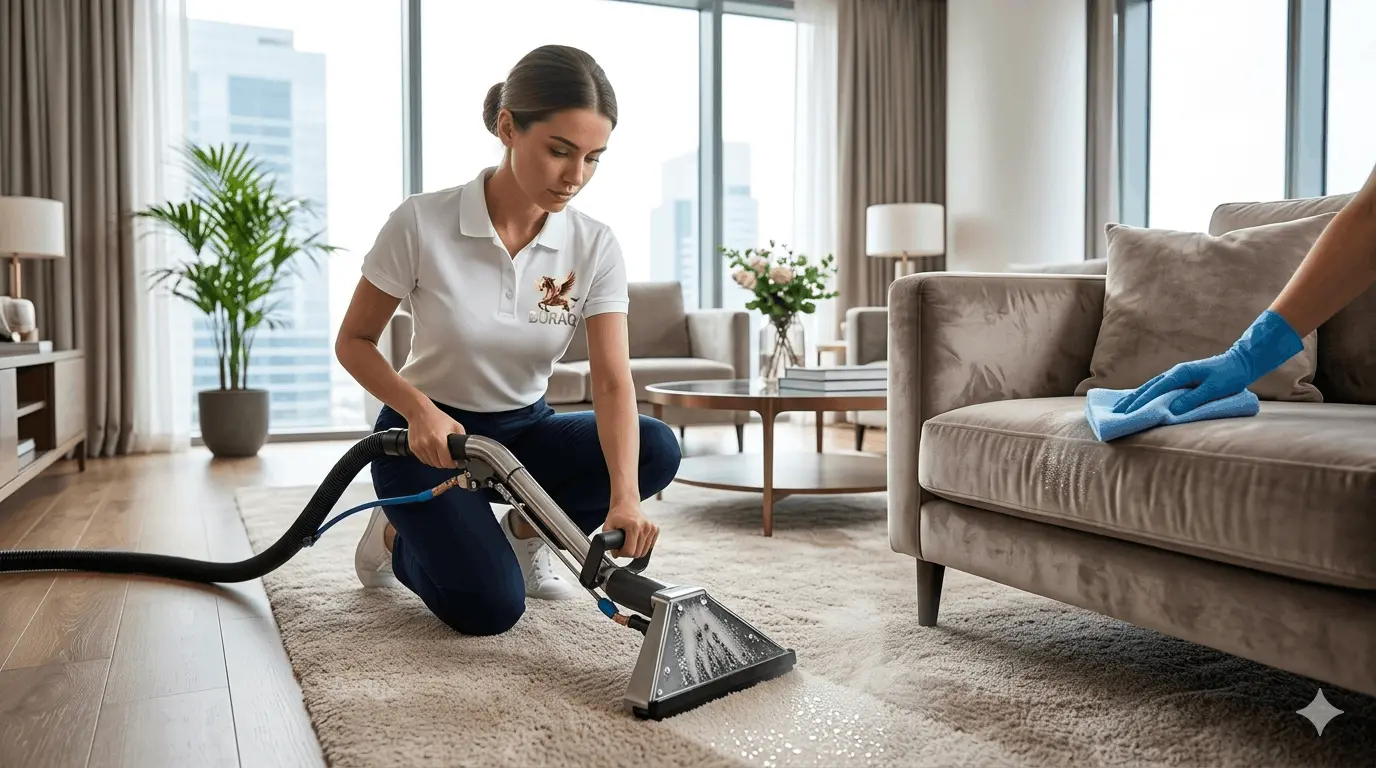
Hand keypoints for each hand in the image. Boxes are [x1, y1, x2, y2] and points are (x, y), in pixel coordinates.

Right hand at [408, 404, 465, 468]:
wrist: (419, 411)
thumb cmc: (436, 417)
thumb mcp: (455, 425)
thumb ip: (461, 437)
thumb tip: (465, 448)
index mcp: (439, 440)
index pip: (446, 462)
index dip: (452, 464)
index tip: (454, 463)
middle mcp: (428, 444)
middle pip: (438, 464)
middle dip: (445, 463)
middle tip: (448, 458)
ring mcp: (419, 447)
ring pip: (430, 463)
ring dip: (436, 461)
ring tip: (439, 453)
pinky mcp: (413, 447)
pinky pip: (422, 459)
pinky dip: (428, 458)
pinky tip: (432, 451)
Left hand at [603, 499, 657, 558]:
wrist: (627, 504)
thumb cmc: (617, 514)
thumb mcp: (607, 526)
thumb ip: (608, 541)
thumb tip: (615, 555)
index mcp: (634, 526)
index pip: (630, 551)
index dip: (621, 553)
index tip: (617, 549)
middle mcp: (645, 527)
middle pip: (638, 553)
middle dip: (628, 553)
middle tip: (622, 546)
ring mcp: (652, 528)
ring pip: (644, 551)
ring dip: (636, 550)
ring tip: (628, 543)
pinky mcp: (655, 529)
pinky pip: (650, 546)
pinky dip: (642, 546)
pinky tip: (636, 539)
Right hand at [1113, 309, 1303, 415]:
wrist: (1242, 362)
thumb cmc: (1230, 375)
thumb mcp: (1214, 388)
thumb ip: (1193, 399)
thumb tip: (1171, 410)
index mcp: (1180, 374)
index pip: (1155, 391)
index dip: (1140, 403)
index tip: (1126, 414)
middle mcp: (1175, 373)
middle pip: (1148, 387)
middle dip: (1132, 400)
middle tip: (1117, 412)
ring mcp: (1178, 374)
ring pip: (1152, 386)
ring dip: (1137, 397)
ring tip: (1124, 407)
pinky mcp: (1182, 378)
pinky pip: (1159, 387)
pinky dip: (1148, 393)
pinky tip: (1143, 399)